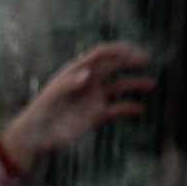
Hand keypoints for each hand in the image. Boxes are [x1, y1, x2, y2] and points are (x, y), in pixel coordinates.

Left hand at [0, 40, 155, 171]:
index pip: (100, 54)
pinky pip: (118, 108)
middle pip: (113, 66)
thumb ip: (67, 84)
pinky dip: (130, 107)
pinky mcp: (97, 114)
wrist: (36, 136)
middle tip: (147, 58)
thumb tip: (88, 74)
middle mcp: (88, 81)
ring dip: (135, 84)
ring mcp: (94, 97)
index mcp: (76, 72)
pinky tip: (140, 109)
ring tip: (151, 84)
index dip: (116, 49)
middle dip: (130, 61)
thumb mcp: (50, 97)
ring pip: (119, 86)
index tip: (131, 49)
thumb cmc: (38, 113)